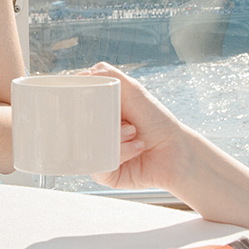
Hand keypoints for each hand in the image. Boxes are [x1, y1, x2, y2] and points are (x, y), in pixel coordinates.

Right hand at [85, 62, 193, 190]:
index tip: (87, 101)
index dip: (77, 104)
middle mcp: (93, 134)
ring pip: (86, 146)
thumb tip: (80, 75)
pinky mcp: (103, 174)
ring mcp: (96, 154)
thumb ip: (107, 74)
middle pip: (75, 128)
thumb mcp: (132, 89)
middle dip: (100, 120)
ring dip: (114, 137)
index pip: (73, 109)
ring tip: (134, 132)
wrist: (176, 149)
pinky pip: (98, 165)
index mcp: (95, 115)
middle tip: (123, 119)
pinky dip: (120, 153)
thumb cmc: (155, 120)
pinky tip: (137, 147)